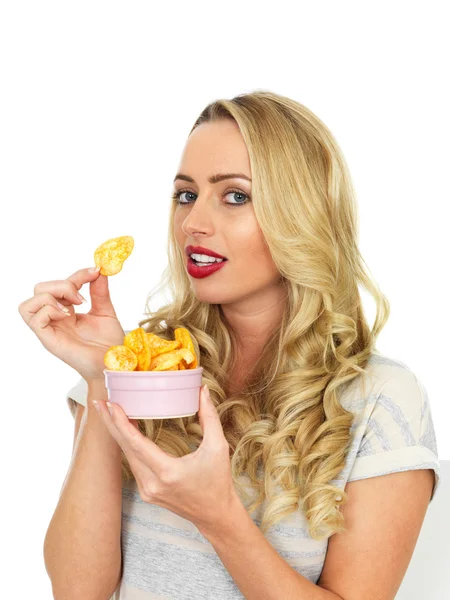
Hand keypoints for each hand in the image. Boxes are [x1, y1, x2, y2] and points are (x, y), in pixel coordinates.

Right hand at [18, 267, 124, 381]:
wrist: (113, 363)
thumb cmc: (108, 343)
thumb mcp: (105, 311)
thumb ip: (100, 291)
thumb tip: (100, 270)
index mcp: (67, 311)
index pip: (62, 284)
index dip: (77, 275)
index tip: (95, 271)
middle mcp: (55, 319)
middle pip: (39, 289)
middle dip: (62, 285)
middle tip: (82, 298)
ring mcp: (50, 329)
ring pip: (29, 303)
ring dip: (51, 297)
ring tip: (73, 308)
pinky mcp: (48, 339)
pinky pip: (34, 318)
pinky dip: (49, 310)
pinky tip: (67, 317)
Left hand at [93, 385, 237, 532]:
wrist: (215, 515)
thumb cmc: (218, 481)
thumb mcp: (218, 446)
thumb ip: (209, 416)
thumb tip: (202, 390)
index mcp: (168, 473)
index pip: (136, 444)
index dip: (121, 423)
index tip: (112, 404)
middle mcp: (152, 484)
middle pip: (124, 448)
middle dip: (110, 423)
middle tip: (100, 400)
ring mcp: (146, 490)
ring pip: (126, 456)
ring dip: (117, 433)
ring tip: (109, 411)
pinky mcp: (146, 492)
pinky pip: (132, 464)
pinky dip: (127, 445)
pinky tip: (123, 430)